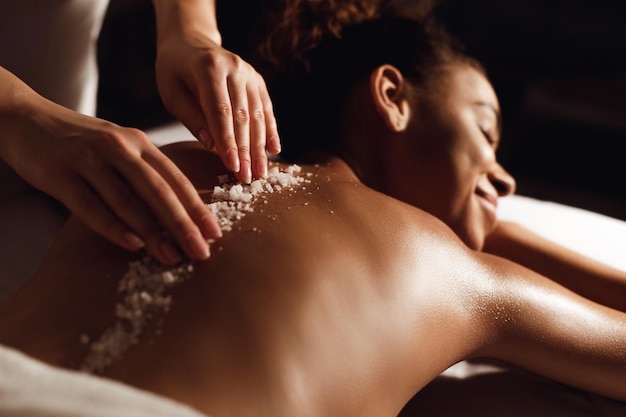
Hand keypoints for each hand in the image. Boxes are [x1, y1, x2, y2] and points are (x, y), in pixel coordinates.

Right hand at [4, 100, 220, 265]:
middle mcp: (119, 148)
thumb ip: (145, 173)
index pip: (175, 179)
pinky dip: (113, 226)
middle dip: (183, 225)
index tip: (215, 234)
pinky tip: (132, 244)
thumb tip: (178, 211)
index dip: (197, 207)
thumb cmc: (81, 142)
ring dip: (153, 232)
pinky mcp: (61, 174)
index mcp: (139, 143)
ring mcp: (89, 160)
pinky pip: (90, 206)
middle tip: (202, 252)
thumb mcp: (119, 148)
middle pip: (159, 191)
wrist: (25, 118)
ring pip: (128, 201)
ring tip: (172, 257)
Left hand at [155, 33, 280, 183]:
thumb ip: (192, 118)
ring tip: (260, 172)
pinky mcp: (258, 81)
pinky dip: (270, 131)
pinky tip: (274, 151)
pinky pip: (266, 109)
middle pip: (243, 116)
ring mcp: (250, 74)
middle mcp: (235, 68)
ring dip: (260, 147)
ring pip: (258, 115)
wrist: (191, 43)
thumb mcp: (172, 94)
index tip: (232, 166)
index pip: (221, 112)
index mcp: (209, 68)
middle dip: (246, 151)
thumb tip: (213, 145)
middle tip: (247, 178)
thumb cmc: (176, 71)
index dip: (228, 141)